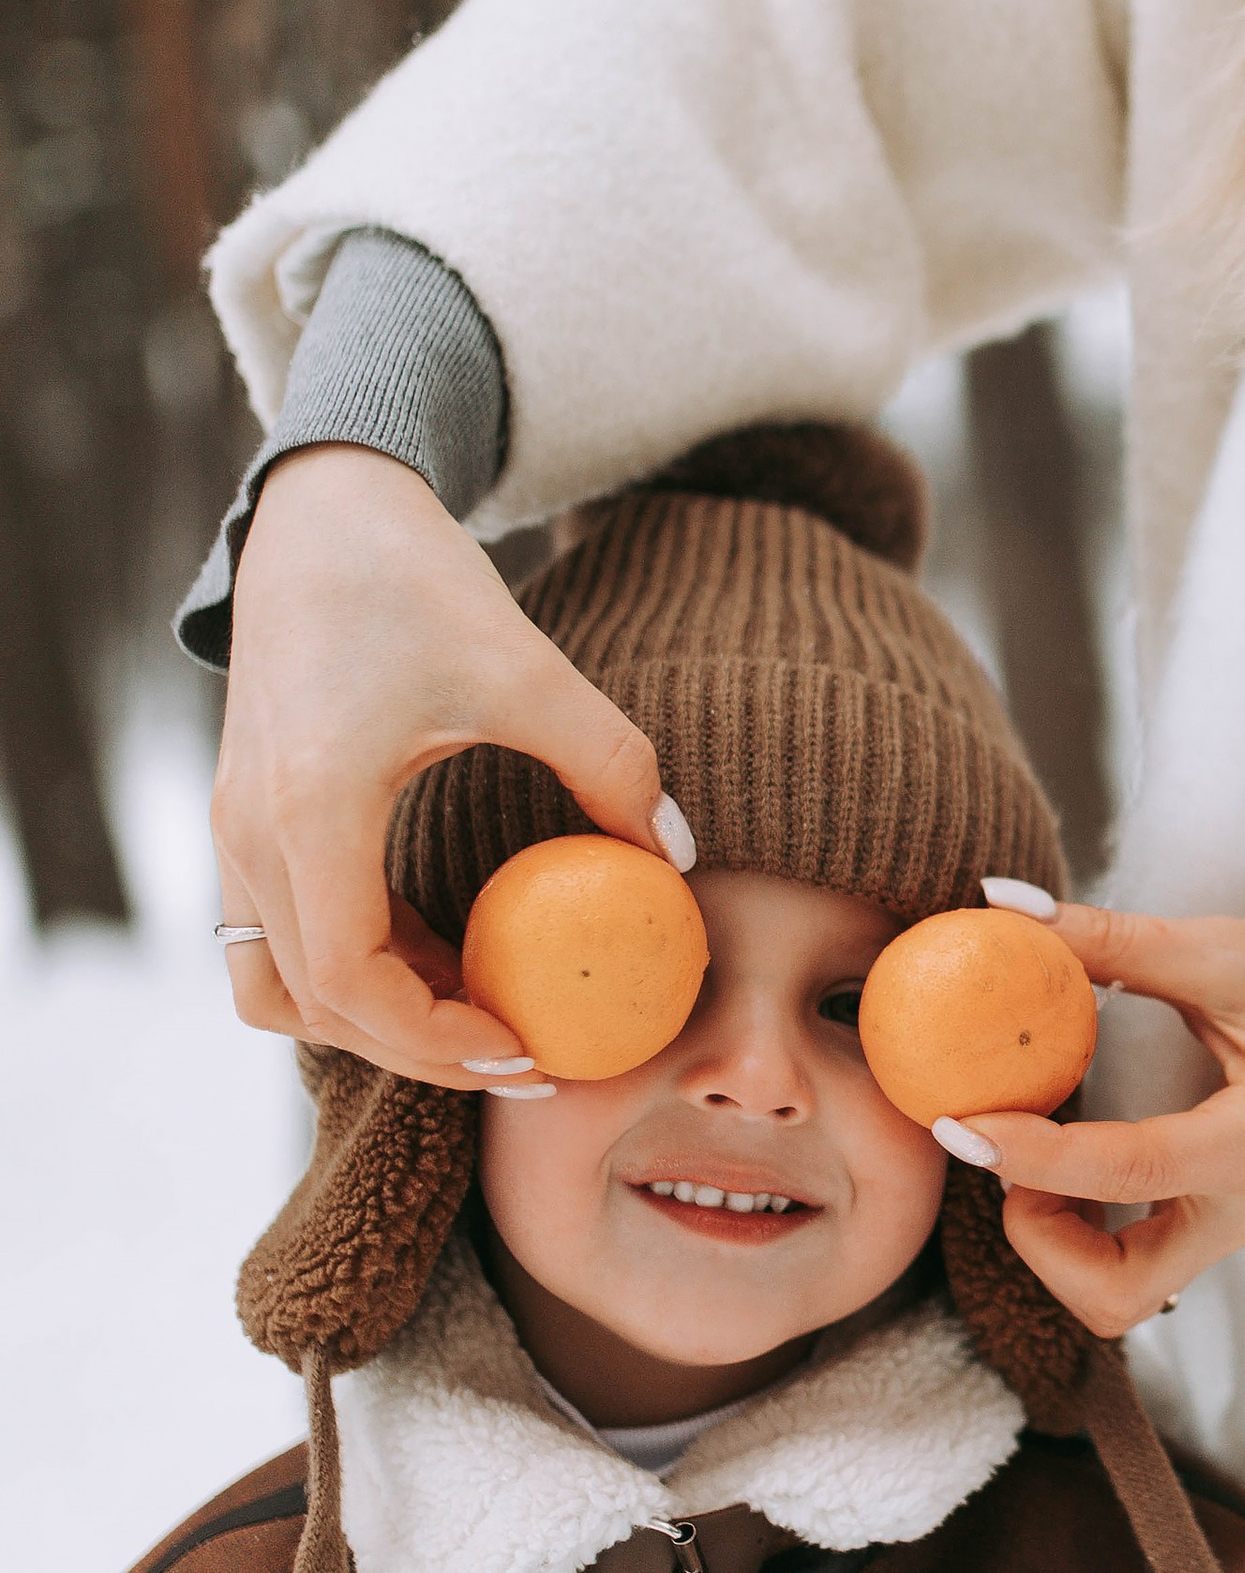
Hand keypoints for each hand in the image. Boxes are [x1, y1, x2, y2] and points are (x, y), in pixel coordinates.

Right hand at [213, 445, 687, 1087]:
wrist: (322, 511)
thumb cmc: (415, 579)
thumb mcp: (527, 667)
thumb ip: (611, 764)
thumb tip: (681, 857)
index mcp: (308, 807)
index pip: (348, 982)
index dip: (435, 1040)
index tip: (524, 1049)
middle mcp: (249, 832)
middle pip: (309, 1004)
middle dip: (418, 1049)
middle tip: (525, 1060)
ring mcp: (235, 829)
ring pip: (275, 984)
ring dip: (370, 1018)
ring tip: (479, 1012)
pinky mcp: (246, 819)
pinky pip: (281, 937)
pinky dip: (351, 972)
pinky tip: (445, 958)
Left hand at [944, 904, 1244, 1335]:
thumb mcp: (1226, 949)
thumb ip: (1115, 939)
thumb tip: (1004, 903)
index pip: (1133, 1171)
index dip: (1036, 1155)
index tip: (963, 1123)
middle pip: (1121, 1291)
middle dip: (1040, 1240)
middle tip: (1009, 1153)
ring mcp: (1231, 1230)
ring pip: (1122, 1296)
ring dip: (1054, 1243)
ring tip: (1034, 1153)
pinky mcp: (1212, 1228)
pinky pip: (1131, 1268)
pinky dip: (1075, 1232)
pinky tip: (1060, 1159)